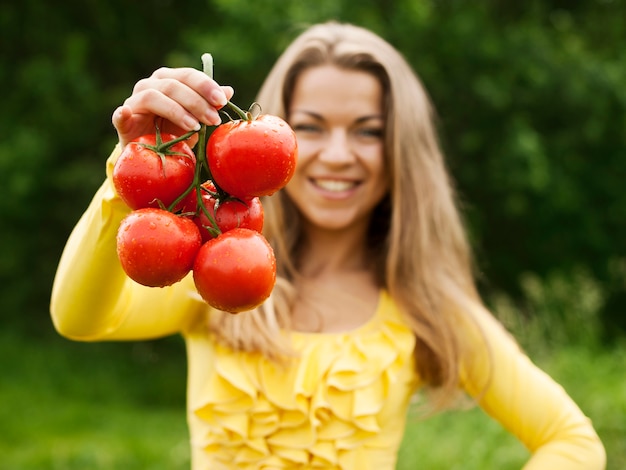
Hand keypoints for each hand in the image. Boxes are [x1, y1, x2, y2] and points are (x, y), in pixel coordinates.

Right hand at [112, 67, 233, 147]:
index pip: (188, 75)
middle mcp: (150, 85)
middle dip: (197, 102)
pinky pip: (120, 115)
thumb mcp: (197, 119)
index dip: (206, 86)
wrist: (152, 155)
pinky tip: (128, 114)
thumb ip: (210, 105)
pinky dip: (123, 113)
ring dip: (176, 111)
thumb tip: (229, 91)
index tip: (222, 101)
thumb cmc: (176, 133)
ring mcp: (134, 101)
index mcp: (169, 80)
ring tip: (195, 127)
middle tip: (214, 119)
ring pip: (153, 97)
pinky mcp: (122, 120)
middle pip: (173, 85)